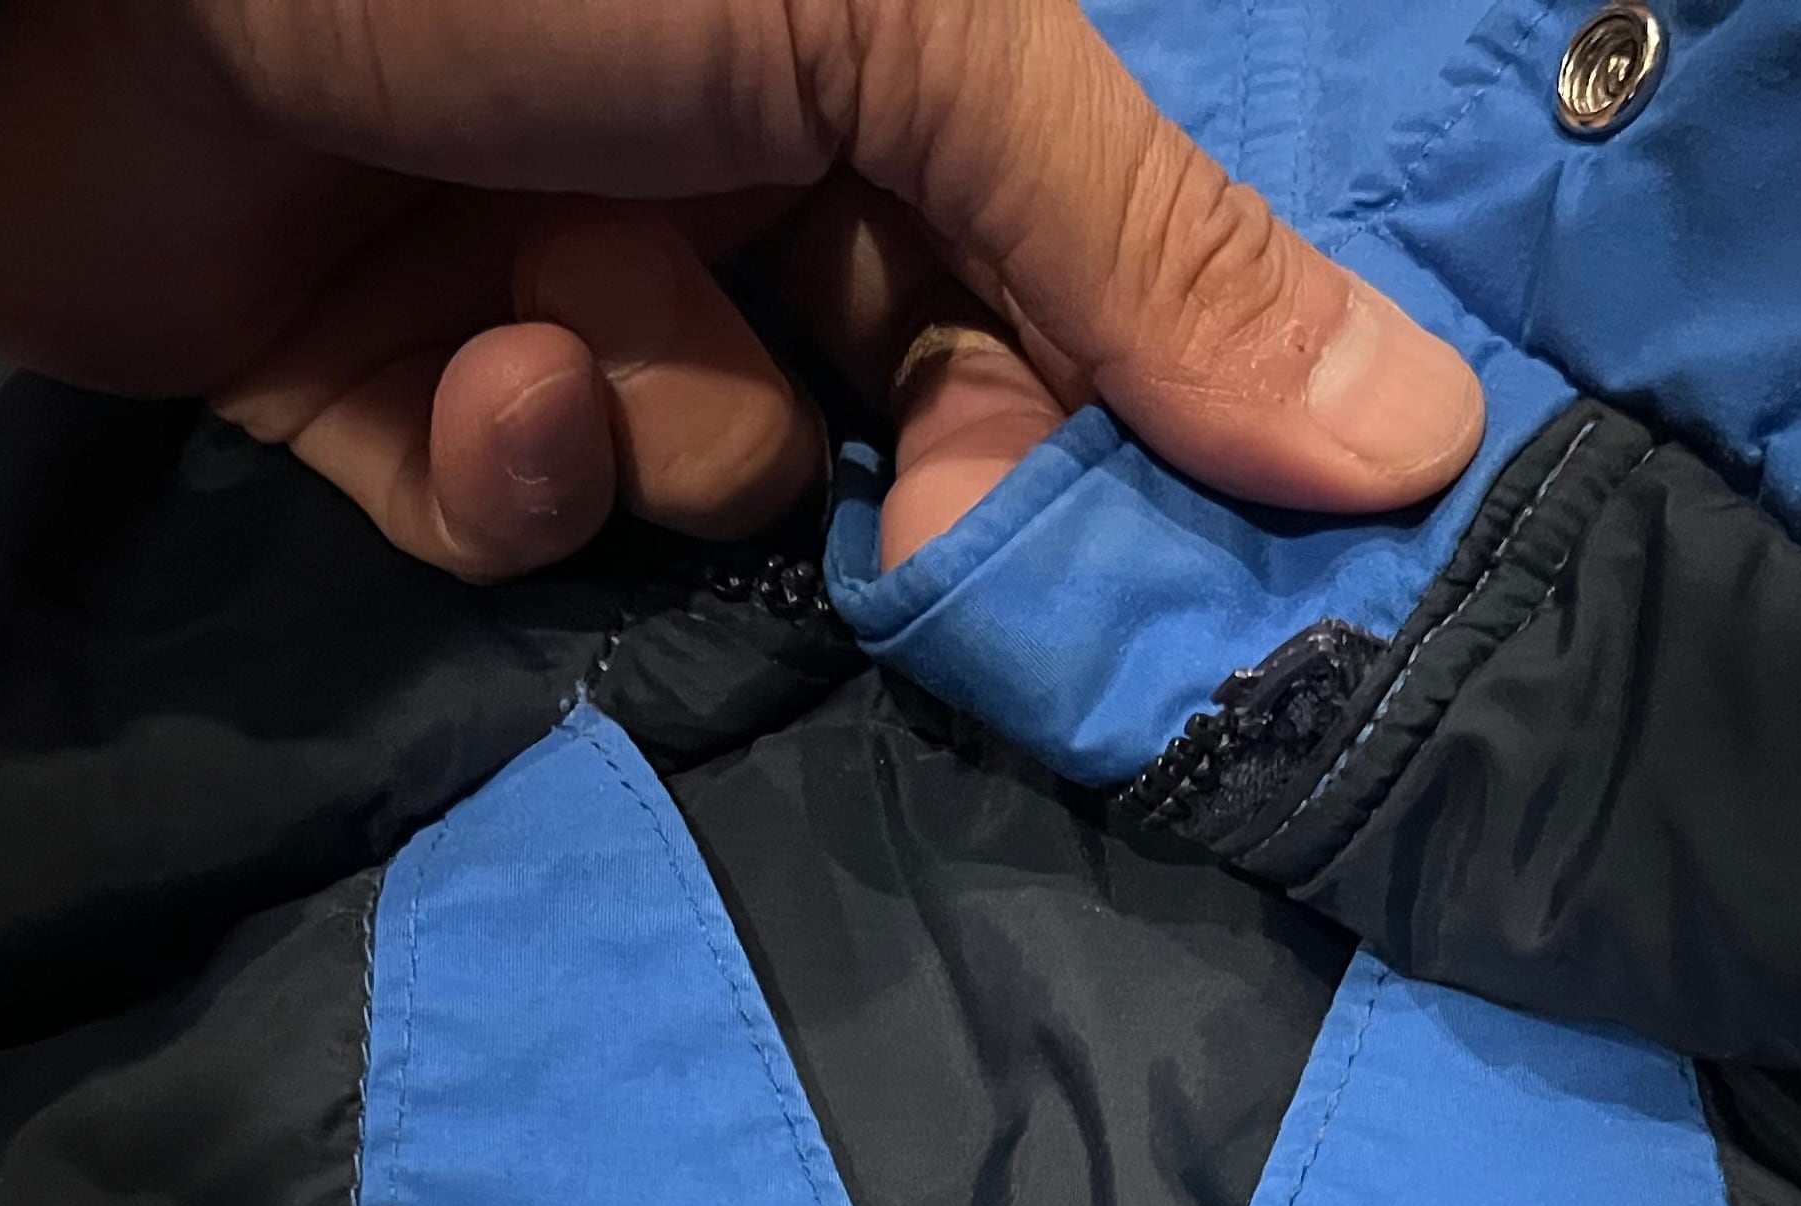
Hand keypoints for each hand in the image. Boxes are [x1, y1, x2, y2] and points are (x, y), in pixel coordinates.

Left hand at [0, 0, 1484, 576]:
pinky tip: (462, 373)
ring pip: (714, 473)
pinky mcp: (388, 400)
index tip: (1151, 558)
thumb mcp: (880, 31)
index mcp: (878, 57)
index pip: (1078, 285)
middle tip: (917, 516)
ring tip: (553, 315)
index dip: (1121, 427)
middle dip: (912, 480)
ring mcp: (558, 278)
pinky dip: (507, 469)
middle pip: (916, 408)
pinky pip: (522, 522)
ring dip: (653, 422)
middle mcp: (734, 162)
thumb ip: (1129, 237)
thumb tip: (1411, 435)